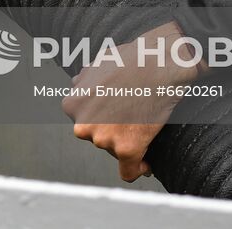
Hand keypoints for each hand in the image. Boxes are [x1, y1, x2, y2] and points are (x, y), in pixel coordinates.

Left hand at [61, 21, 204, 181]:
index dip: (102, 121)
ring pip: (115, 152)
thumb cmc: (132, 59)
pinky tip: (146, 165)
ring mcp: (103, 139)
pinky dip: (137, 170)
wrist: (159, 62)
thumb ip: (83, 82)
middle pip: (98, 139)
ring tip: (143, 126)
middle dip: (113, 131)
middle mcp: (83, 125)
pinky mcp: (126, 148)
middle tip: (132, 120)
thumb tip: (77, 85)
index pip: (84, 124)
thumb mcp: (96, 65)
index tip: (115, 122)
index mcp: (72, 105)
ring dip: (127, 143)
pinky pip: (129, 172)